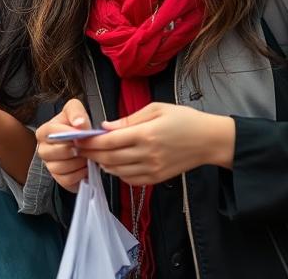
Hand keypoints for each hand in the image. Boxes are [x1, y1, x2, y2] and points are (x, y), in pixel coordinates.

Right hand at [35, 99, 92, 192]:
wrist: (82, 140)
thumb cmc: (75, 124)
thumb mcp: (75, 109)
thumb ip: (76, 112)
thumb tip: (79, 124)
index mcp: (44, 132)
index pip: (50, 132)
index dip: (67, 133)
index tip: (80, 134)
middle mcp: (43, 150)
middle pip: (53, 153)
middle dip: (72, 149)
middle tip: (85, 146)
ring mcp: (49, 166)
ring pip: (60, 168)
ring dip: (77, 162)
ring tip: (86, 156)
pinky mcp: (59, 179)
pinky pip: (66, 180)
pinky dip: (79, 174)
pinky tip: (85, 166)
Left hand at [76, 103, 233, 185]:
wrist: (208, 140)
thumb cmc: (184, 120)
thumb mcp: (157, 109)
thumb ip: (129, 119)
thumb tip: (106, 127)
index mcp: (146, 134)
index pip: (109, 141)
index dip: (91, 142)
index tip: (79, 138)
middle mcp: (147, 154)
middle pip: (109, 157)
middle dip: (91, 153)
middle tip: (80, 148)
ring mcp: (151, 169)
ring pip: (117, 171)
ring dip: (103, 163)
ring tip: (96, 154)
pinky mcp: (156, 179)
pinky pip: (129, 179)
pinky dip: (117, 172)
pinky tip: (114, 163)